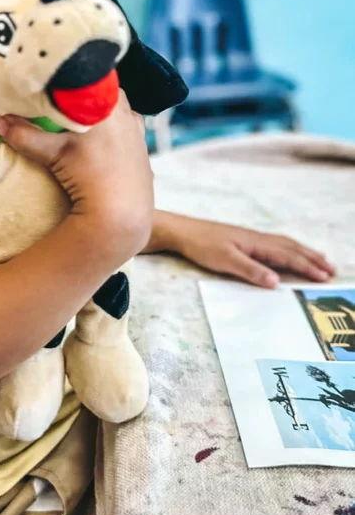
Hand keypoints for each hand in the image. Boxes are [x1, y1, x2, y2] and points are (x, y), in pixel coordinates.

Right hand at [0, 92, 153, 259]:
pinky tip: (102, 135)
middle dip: (84, 90)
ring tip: (81, 113)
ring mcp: (136, 129)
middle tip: (64, 96)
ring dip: (100, 106)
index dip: (72, 75)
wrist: (121, 212)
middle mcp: (127, 112)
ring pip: (118, 105)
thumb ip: (25, 135)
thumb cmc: (89, 177)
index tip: (56, 77)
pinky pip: (127, 124)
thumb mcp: (53, 154)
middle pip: (103, 88)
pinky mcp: (141, 146)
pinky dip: (115, 124)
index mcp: (107, 104)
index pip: (89, 76)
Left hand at [163, 214, 335, 287]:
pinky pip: (275, 244)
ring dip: (303, 252)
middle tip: (331, 269)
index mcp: (256, 243)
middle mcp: (258, 239)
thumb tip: (276, 282)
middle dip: (312, 259)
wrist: (183, 232)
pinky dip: (289, 249)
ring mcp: (252, 239)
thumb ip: (251, 271)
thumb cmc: (202, 245)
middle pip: (291, 248)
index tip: (325, 276)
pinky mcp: (244, 241)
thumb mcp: (226, 261)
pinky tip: (288, 252)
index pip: (288, 255)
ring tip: (319, 259)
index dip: (307, 266)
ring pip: (284, 244)